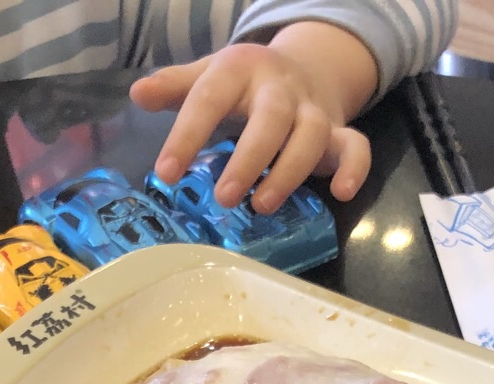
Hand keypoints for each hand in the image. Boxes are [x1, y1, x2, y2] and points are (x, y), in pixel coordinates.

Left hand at [132, 23, 379, 214]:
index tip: (166, 174)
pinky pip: (356, 146)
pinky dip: (354, 168)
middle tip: (224, 198)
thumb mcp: (207, 77)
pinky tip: (341, 193)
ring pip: (312, 134)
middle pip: (271, 117)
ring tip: (262, 206)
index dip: (187, 135)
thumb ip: (175, 88)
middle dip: (249, 158)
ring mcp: (313, 109)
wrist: (304, 67)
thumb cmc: (243, 84)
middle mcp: (280, 87)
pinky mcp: (339, 131)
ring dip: (289, 172)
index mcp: (239, 70)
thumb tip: (138, 94)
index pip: (210, 98)